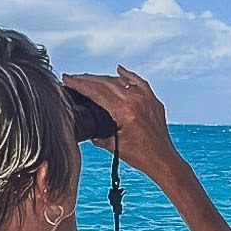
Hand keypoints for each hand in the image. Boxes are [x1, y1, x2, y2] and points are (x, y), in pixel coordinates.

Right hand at [62, 66, 177, 179]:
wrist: (163, 160)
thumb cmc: (140, 156)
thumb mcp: (112, 146)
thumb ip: (96, 134)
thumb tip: (84, 125)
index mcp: (125, 112)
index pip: (97, 92)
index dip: (79, 85)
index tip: (67, 79)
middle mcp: (137, 101)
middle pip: (106, 83)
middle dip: (87, 79)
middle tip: (72, 77)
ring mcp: (147, 99)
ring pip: (120, 81)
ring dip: (102, 78)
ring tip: (88, 78)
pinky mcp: (153, 101)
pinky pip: (139, 82)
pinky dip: (128, 76)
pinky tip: (119, 69)